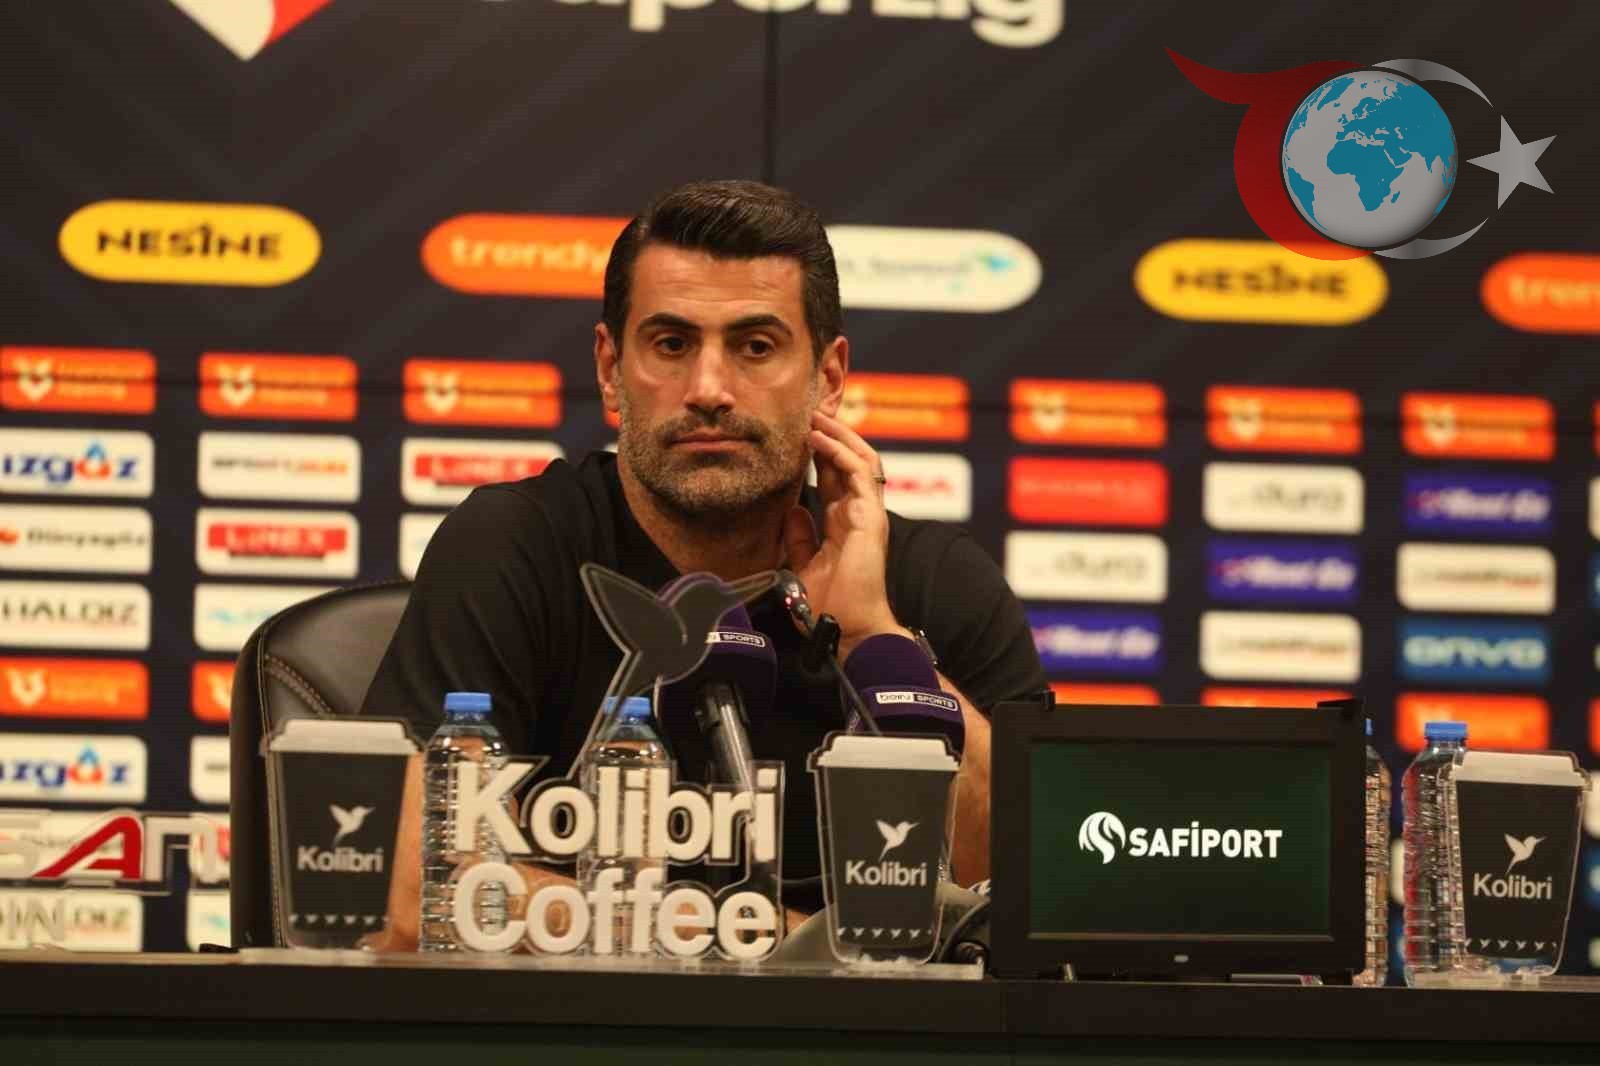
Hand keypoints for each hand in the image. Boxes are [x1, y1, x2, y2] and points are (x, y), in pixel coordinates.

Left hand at [781, 410, 905, 654]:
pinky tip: (818, 439)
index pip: (836, 476)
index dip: (821, 451)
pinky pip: (860, 473)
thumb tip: (792, 510)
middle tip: (810, 412)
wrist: (848, 628)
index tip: (801, 431)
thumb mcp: (804, 565)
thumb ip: (801, 537)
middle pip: (851, 460)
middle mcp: (860, 513)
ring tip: (815, 417)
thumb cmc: (830, 605)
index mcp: (846, 523)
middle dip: (832, 433)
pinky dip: (840, 452)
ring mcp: (869, 514)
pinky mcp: (870, 517)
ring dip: (839, 435)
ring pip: (862, 458)